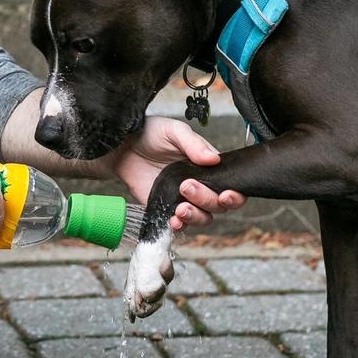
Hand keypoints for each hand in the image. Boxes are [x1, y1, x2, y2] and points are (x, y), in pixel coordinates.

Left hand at [104, 116, 244, 229]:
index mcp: (209, 167)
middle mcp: (201, 185)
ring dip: (195, 217)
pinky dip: (179, 226)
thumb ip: (194, 144)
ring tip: (180, 209)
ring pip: (202, 218)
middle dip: (206, 200)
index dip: (234, 195)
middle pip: (217, 205)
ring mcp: (183, 199)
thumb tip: (213, 159)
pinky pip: (179, 224)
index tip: (225, 194)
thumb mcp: (174, 131)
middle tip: (186, 187)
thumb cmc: (151, 133)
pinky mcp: (166, 208)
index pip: (232, 186)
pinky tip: (172, 221)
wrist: (123, 146)